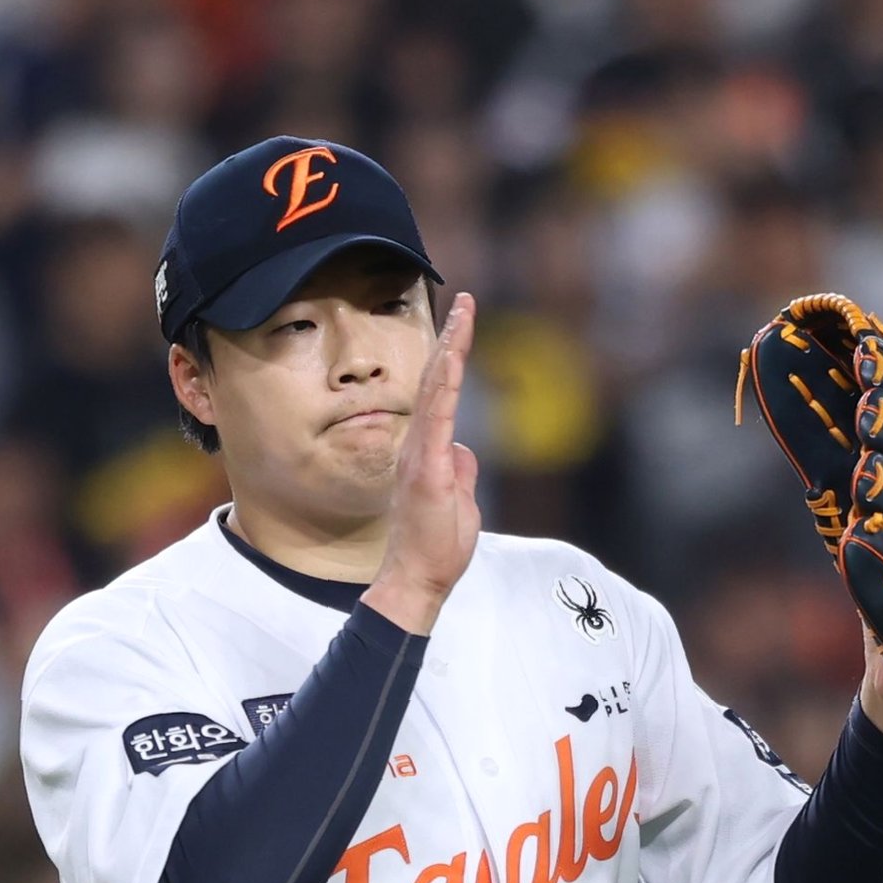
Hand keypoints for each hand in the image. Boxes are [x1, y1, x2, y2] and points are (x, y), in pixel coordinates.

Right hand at [365, 292, 479, 634]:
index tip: (463, 323)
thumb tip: (465, 451)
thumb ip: (462, 472)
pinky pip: (436, 419)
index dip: (452, 358)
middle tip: (466, 302)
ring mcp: (421, 456)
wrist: (417, 581)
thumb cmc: (435, 550)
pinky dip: (443, 386)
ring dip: (450, 351)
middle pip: (437, 382)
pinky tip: (450, 357)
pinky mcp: (426, 470)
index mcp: (429, 452)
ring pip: (436, 392)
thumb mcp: (462, 503)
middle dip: (452, 340)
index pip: (442, 396)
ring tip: (463, 314)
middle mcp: (420, 446)